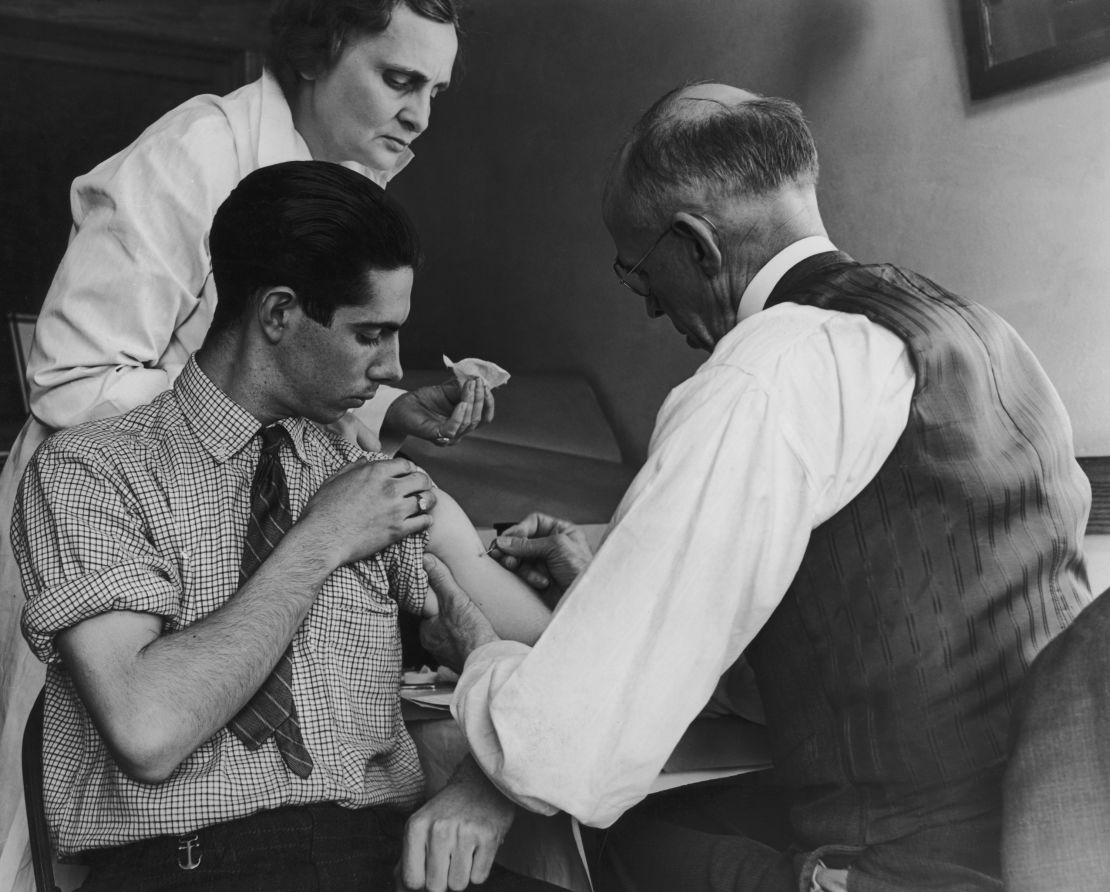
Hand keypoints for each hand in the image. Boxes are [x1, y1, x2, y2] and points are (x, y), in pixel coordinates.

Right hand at [296, 458, 435, 567]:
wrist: (321, 537)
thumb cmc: (323, 509)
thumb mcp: (336, 479)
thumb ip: (355, 467)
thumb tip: (366, 460)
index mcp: (375, 472)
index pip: (407, 464)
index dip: (409, 469)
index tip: (408, 476)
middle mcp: (389, 488)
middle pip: (422, 479)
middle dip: (423, 483)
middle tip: (420, 489)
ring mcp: (396, 510)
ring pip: (427, 500)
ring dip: (428, 501)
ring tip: (424, 504)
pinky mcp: (398, 531)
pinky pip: (424, 522)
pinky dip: (425, 520)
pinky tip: (420, 521)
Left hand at [383, 377, 493, 446]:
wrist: (401, 406)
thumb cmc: (423, 401)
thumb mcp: (447, 390)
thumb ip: (462, 387)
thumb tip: (477, 378)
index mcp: (463, 422)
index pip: (484, 417)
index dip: (488, 402)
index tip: (486, 385)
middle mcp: (458, 432)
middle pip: (478, 419)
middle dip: (480, 398)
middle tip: (478, 382)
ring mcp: (448, 437)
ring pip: (468, 423)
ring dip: (472, 402)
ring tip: (470, 386)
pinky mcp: (436, 436)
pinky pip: (453, 428)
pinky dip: (460, 414)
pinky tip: (462, 402)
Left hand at [398, 756, 514, 891]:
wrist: (482, 781)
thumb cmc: (449, 810)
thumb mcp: (421, 825)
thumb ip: (407, 859)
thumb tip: (401, 891)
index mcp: (416, 826)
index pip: (412, 880)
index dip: (422, 882)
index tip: (430, 871)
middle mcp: (439, 828)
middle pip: (435, 887)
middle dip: (443, 879)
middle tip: (449, 858)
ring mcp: (465, 832)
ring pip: (458, 885)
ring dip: (462, 875)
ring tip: (464, 851)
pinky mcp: (488, 837)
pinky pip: (479, 878)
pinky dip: (479, 869)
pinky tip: (477, 848)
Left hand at [419, 554, 498, 672]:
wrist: (490, 661)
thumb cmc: (471, 635)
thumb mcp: (455, 599)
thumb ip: (441, 579)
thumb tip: (426, 560)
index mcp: (426, 632)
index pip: (426, 611)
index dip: (436, 601)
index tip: (445, 594)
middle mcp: (434, 647)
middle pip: (438, 623)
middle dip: (448, 614)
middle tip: (461, 604)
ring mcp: (448, 656)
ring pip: (450, 635)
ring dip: (458, 627)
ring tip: (470, 618)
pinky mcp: (463, 661)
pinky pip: (462, 646)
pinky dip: (467, 639)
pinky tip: (477, 633)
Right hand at [489, 512, 592, 600]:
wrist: (586, 597)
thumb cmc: (582, 570)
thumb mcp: (556, 547)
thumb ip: (528, 543)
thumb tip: (504, 541)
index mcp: (561, 531)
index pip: (534, 522)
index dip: (519, 529)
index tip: (507, 539)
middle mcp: (552, 545)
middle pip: (523, 541)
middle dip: (513, 549)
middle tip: (502, 555)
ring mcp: (546, 562)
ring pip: (520, 558)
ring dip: (517, 564)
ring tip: (515, 567)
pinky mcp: (540, 578)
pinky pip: (523, 573)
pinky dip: (528, 577)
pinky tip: (540, 582)